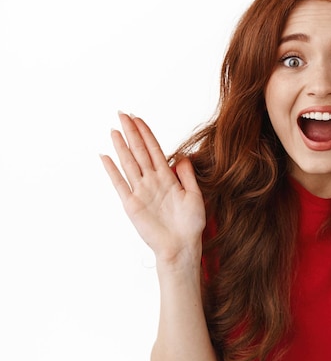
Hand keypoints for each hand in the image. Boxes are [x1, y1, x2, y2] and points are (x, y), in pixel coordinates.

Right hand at [100, 112, 205, 265]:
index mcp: (167, 178)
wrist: (182, 247)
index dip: (146, 134)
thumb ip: (186, 175)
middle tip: (122, 113)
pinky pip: (120, 184)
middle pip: (140, 152)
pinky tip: (105, 157)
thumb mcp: (194, 195)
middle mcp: (152, 182)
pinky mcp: (132, 205)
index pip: (155, 150)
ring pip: (129, 163)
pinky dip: (112, 171)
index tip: (138, 118)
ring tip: (114, 129)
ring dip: (121, 146)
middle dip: (131, 132)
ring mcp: (140, 192)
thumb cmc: (190, 224)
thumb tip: (181, 155)